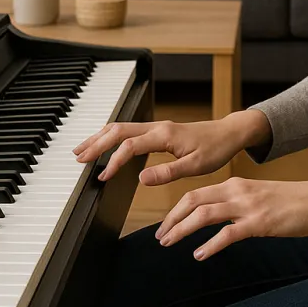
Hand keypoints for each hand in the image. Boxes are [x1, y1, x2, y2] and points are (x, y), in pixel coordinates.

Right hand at [72, 109, 270, 185]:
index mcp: (165, 135)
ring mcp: (156, 127)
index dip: (113, 161)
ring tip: (83, 151)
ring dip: (100, 138)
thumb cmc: (216, 149)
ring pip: (121, 128)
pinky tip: (105, 145)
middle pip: (118, 130)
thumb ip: (169, 172)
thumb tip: (142, 179)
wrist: (229, 133)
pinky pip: (129, 131)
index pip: (129, 146)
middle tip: (78, 158)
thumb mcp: (197, 166)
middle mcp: (157, 127)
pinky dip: (111, 137)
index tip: (102, 177)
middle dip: (96, 143)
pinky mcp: (158, 131)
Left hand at [155, 176, 307, 259]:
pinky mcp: (259, 222)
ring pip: (204, 214)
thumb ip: (237, 203)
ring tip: (169, 243)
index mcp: (235, 185)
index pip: (196, 194)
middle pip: (193, 200)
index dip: (176, 210)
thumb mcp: (258, 196)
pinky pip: (228, 233)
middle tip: (160, 235)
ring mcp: (247, 206)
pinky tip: (200, 254)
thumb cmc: (291, 201)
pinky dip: (211, 245)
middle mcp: (237, 192)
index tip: (166, 224)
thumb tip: (220, 219)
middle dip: (172, 218)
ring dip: (182, 229)